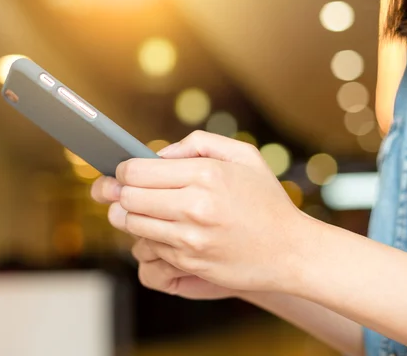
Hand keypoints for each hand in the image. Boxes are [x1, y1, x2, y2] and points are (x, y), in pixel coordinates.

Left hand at [108, 131, 310, 292]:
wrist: (291, 251)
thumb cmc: (266, 200)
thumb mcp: (243, 156)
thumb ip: (198, 144)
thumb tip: (159, 154)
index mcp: (205, 175)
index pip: (136, 171)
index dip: (122, 169)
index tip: (123, 170)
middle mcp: (194, 207)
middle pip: (128, 198)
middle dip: (117, 192)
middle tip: (115, 190)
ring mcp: (190, 239)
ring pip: (132, 225)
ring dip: (126, 216)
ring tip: (132, 208)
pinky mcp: (189, 263)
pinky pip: (149, 248)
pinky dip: (146, 238)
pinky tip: (158, 229)